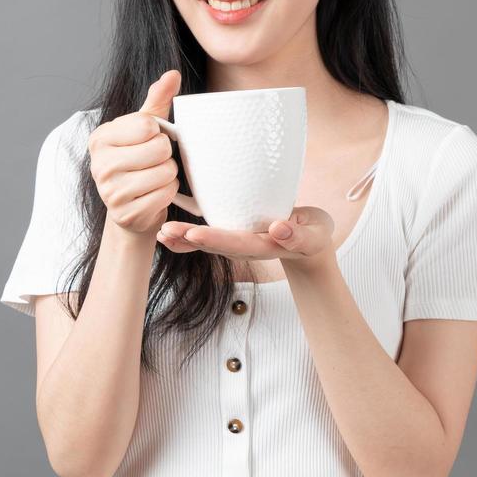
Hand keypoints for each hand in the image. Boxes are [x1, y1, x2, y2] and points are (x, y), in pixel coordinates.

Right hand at [89, 70, 183, 235]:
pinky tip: (155, 193)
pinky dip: (168, 193)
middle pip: (159, 149)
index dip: (158, 132)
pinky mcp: (125, 214)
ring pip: (166, 172)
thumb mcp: (144, 130)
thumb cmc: (138, 162)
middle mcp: (99, 165)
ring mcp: (110, 192)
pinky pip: (165, 195)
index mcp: (100, 138)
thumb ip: (157, 101)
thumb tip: (172, 74)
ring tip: (155, 177)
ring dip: (169, 175)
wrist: (130, 208)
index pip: (147, 125)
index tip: (149, 140)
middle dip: (166, 155)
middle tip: (155, 161)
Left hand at [157, 206, 336, 265]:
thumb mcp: (316, 234)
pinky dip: (185, 237)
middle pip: (216, 244)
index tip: (193, 233)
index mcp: (267, 245)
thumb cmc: (314, 234)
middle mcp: (247, 247)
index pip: (238, 243)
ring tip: (160, 234)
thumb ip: (299, 235)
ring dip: (182, 239)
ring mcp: (238, 244)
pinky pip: (207, 238)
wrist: (310, 245)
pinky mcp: (233, 237)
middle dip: (190, 239)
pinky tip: (165, 234)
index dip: (215, 238)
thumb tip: (278, 228)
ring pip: (207, 243)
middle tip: (166, 232)